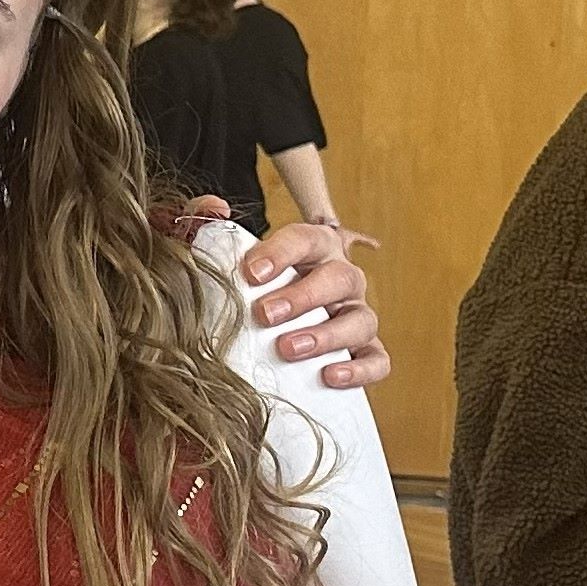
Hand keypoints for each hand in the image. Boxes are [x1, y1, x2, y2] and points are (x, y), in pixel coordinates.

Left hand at [226, 213, 388, 389]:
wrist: (264, 323)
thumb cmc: (246, 284)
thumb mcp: (225, 252)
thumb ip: (209, 222)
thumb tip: (214, 209)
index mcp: (314, 249)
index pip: (305, 239)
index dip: (280, 253)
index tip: (250, 274)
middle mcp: (342, 279)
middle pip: (339, 277)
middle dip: (303, 297)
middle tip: (265, 315)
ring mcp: (357, 315)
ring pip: (361, 320)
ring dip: (327, 335)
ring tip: (288, 349)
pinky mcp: (365, 352)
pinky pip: (377, 360)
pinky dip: (360, 369)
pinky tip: (329, 376)